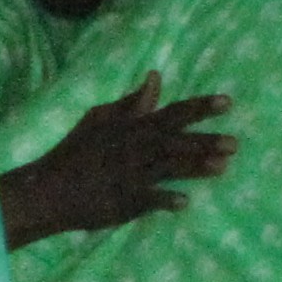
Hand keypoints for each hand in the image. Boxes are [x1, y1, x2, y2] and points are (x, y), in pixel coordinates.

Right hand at [0, 78, 235, 248]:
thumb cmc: (74, 153)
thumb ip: (131, 102)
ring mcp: (130, 177)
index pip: (171, 114)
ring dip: (195, 168)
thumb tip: (156, 78)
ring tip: (222, 167)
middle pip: (176, 143)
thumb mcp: (98, 119)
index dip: (199, 107)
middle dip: (205, 142)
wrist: (47, 189)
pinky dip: (165, 201)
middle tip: (235, 143)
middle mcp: (134, 150)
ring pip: (168, 169)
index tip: (227, 102)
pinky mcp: (124, 202)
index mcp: (130, 129)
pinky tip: (184, 202)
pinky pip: (148, 201)